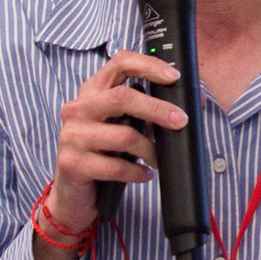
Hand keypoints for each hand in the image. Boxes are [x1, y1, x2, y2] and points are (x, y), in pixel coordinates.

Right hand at [44, 50, 187, 236]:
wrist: (72, 195)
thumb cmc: (102, 156)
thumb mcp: (122, 128)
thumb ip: (147, 114)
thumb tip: (188, 105)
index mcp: (92, 92)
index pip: (119, 63)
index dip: (148, 66)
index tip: (173, 78)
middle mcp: (78, 109)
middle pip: (122, 97)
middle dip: (157, 108)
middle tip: (180, 121)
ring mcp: (72, 135)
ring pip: (123, 135)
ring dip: (149, 149)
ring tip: (158, 160)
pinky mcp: (72, 163)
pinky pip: (115, 166)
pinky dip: (136, 172)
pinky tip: (144, 174)